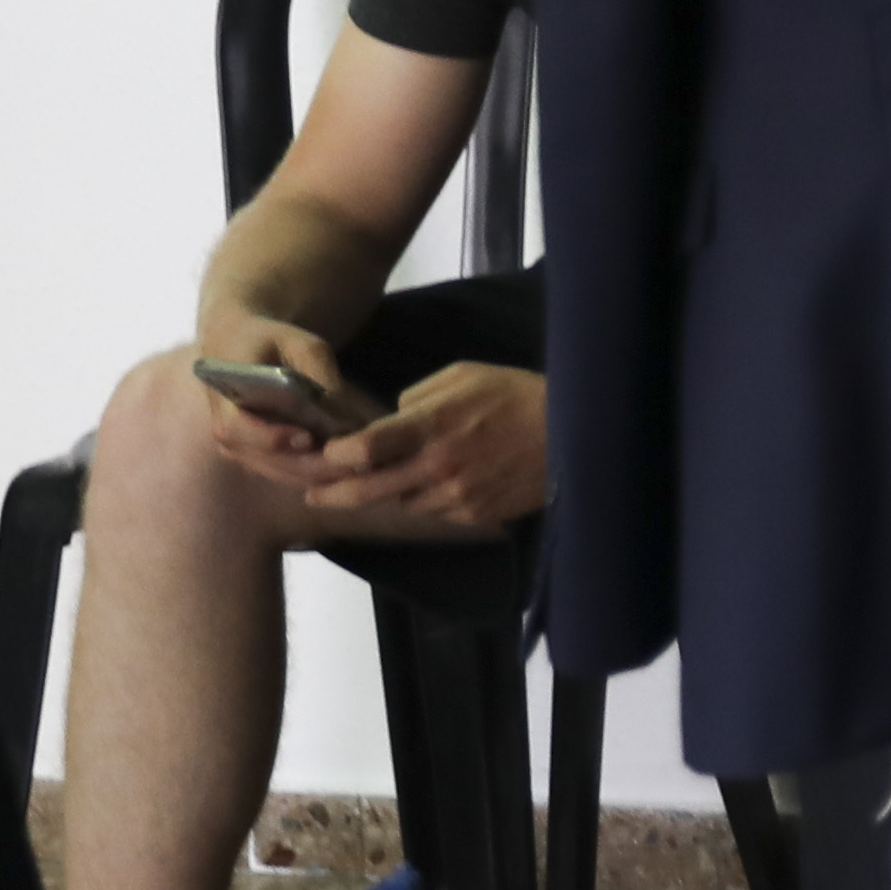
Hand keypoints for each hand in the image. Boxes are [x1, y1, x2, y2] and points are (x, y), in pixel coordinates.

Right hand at [190, 313, 376, 472]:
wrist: (236, 346)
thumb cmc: (270, 341)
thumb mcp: (297, 343)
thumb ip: (318, 370)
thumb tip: (342, 406)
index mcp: (225, 402)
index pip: (238, 429)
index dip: (271, 438)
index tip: (308, 438)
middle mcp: (227, 433)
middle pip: (267, 460)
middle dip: (312, 465)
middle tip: (353, 464)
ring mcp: (241, 449)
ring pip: (280, 473)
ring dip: (319, 475)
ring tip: (360, 468)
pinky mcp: (258, 457)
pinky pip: (287, 473)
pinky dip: (316, 474)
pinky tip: (350, 468)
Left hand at [309, 361, 548, 535]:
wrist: (575, 432)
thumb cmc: (516, 394)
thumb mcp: (463, 375)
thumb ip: (417, 397)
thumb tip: (391, 418)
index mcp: (430, 425)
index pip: (362, 449)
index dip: (334, 456)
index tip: (325, 454)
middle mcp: (437, 466)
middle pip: (367, 490)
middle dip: (333, 493)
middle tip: (315, 494)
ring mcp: (456, 494)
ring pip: (401, 504)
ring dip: (388, 495)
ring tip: (385, 483)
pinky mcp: (475, 514)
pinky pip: (435, 512)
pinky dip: (427, 501)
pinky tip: (435, 486)